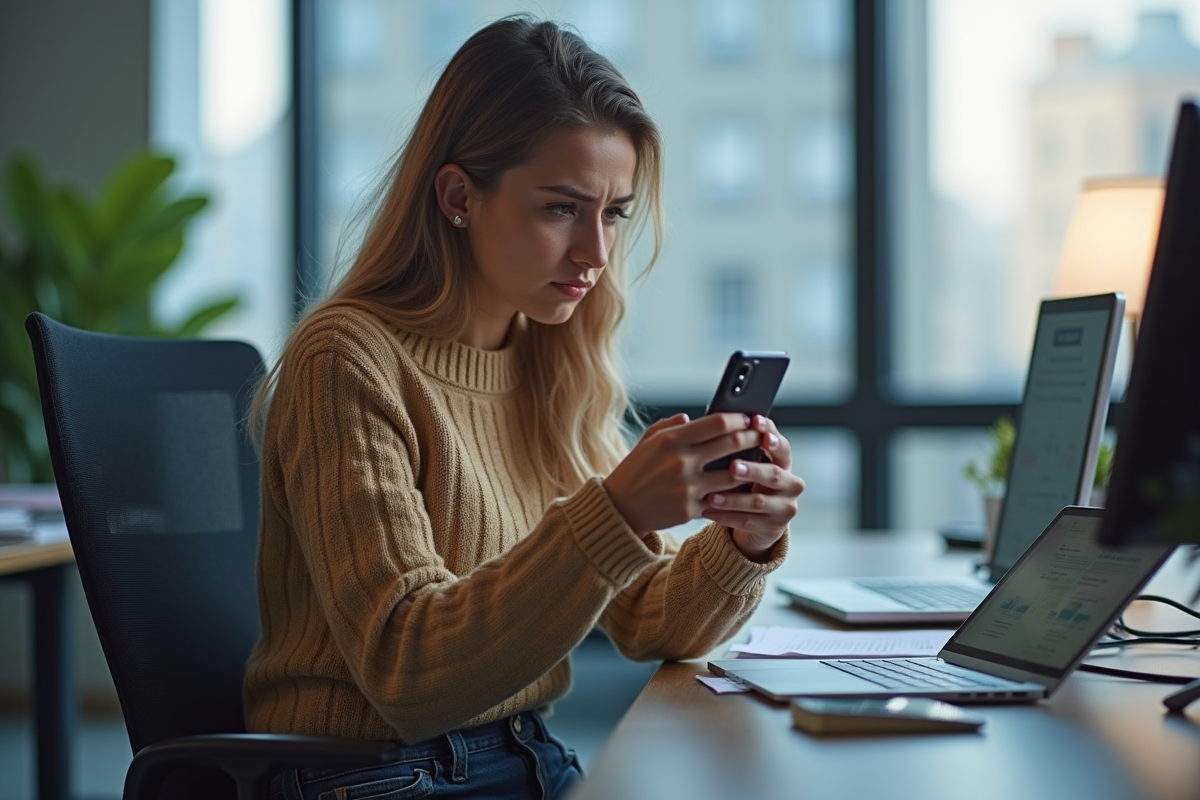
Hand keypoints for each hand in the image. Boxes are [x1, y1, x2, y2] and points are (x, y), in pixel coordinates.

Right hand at [603, 413, 764, 537]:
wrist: (620, 509)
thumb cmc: (635, 470)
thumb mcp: (647, 441)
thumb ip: (670, 425)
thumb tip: (692, 416)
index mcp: (671, 440)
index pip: (717, 422)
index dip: (738, 419)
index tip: (748, 418)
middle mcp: (681, 462)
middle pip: (731, 444)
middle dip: (752, 438)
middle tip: (760, 435)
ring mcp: (687, 487)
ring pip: (734, 474)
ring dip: (749, 466)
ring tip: (756, 460)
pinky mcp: (690, 509)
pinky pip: (722, 498)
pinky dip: (733, 491)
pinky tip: (741, 485)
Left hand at [701, 416, 803, 561]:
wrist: (758, 521)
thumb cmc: (746, 482)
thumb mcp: (749, 463)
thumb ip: (740, 444)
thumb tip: (719, 419)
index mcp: (784, 463)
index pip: (782, 447)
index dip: (771, 436)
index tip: (756, 424)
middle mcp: (791, 484)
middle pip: (773, 475)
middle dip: (752, 470)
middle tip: (732, 466)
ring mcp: (784, 508)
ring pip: (758, 502)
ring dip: (732, 498)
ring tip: (711, 495)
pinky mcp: (773, 528)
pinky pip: (747, 522)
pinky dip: (725, 516)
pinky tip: (707, 511)